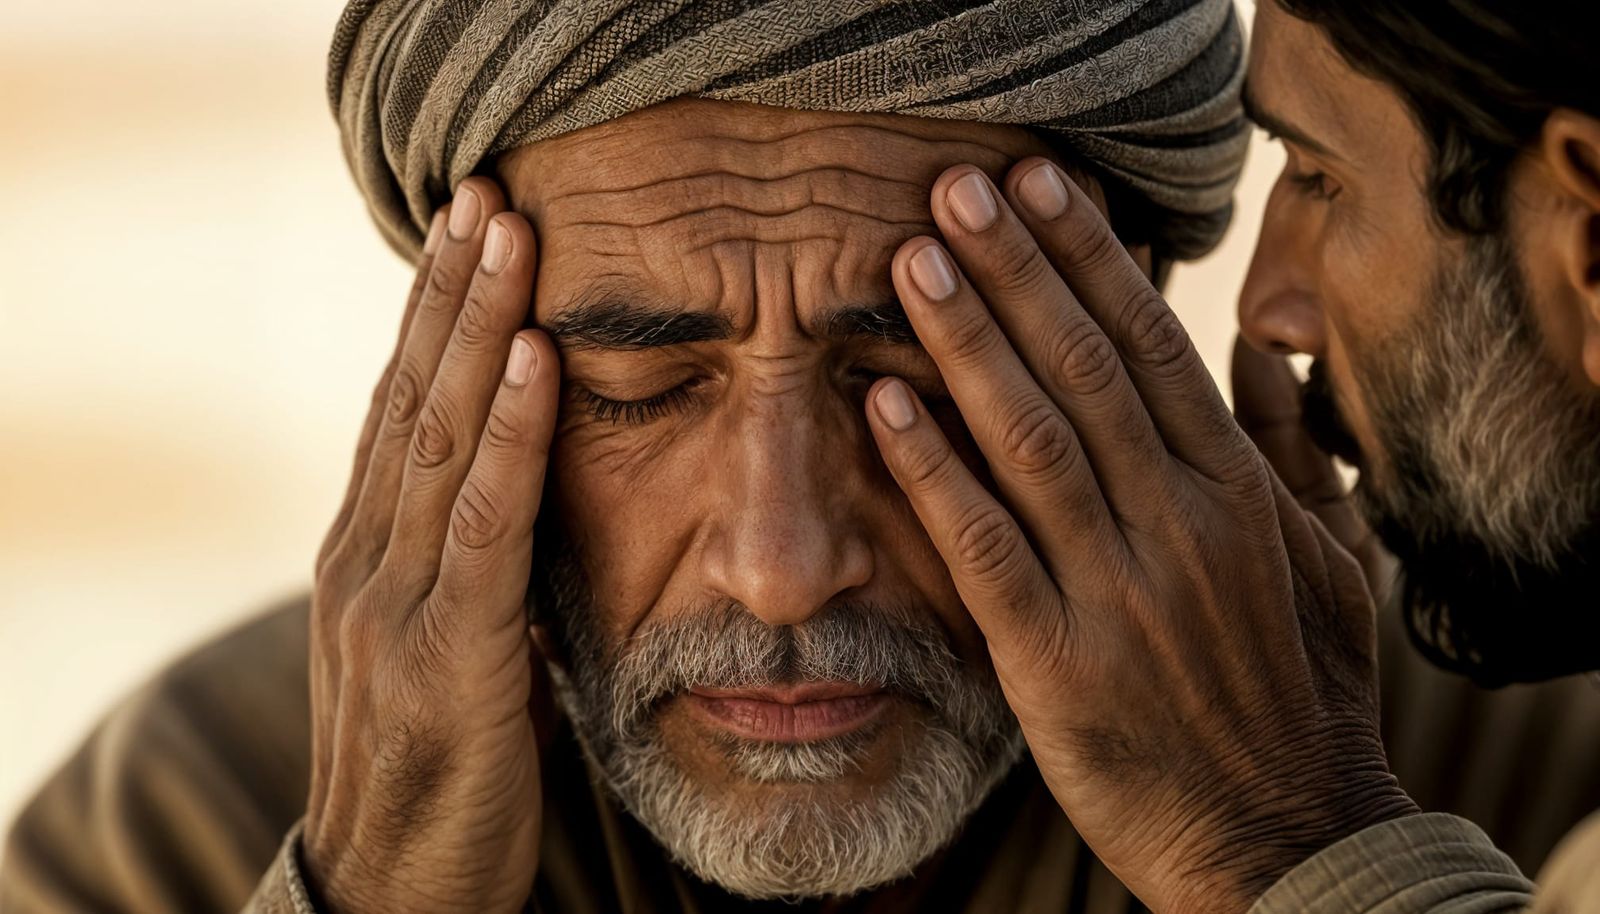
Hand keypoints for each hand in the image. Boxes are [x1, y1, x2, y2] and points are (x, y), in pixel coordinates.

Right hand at [303, 178, 558, 912]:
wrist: (393, 889)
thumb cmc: (439, 764)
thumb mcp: (452, 644)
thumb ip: (474, 565)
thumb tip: (528, 494)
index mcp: (369, 552)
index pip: (400, 407)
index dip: (436, 316)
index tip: (471, 230)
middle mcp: (366, 557)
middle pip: (410, 396)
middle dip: (453, 291)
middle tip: (486, 191)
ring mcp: (393, 600)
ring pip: (436, 436)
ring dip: (478, 328)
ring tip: (507, 234)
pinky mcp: (445, 651)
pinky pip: (481, 522)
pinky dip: (507, 435)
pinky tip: (535, 361)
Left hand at [865, 161, 1416, 911]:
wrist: (1285, 837)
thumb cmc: (1299, 697)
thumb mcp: (1328, 567)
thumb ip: (1288, 453)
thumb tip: (1256, 350)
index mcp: (1239, 492)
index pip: (1154, 345)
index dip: (1090, 257)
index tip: (1040, 185)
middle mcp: (1178, 523)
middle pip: (1084, 368)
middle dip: (1015, 268)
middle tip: (952, 189)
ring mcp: (1117, 590)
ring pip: (1031, 439)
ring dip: (966, 343)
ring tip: (910, 264)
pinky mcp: (1056, 660)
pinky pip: (985, 548)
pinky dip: (934, 472)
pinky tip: (887, 405)